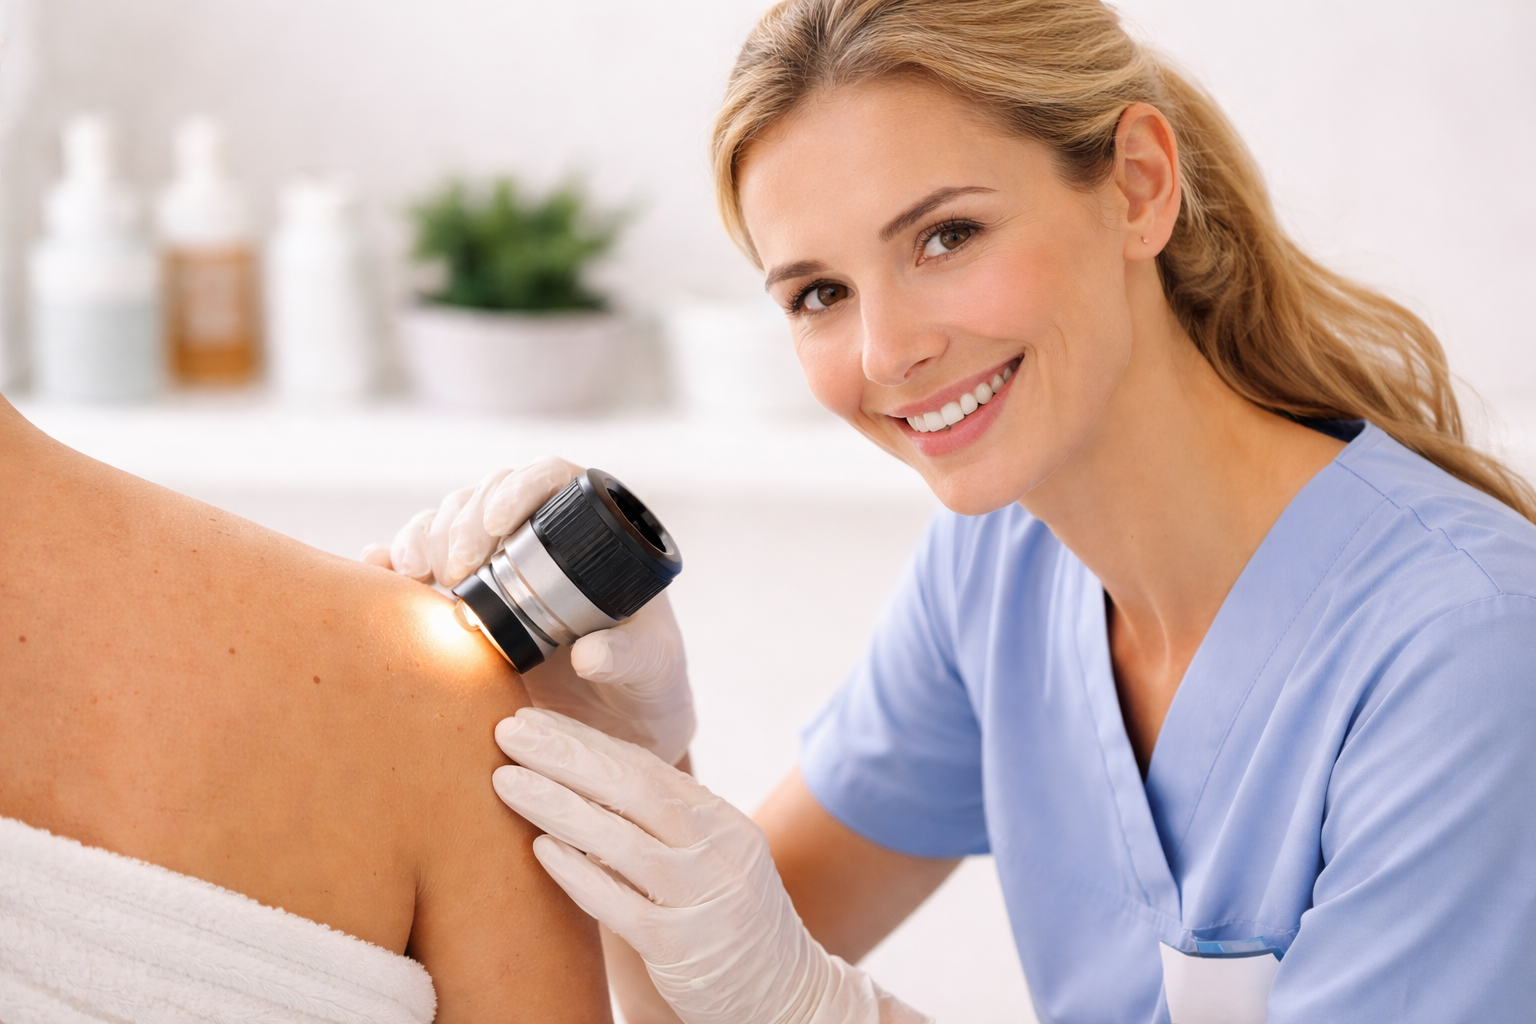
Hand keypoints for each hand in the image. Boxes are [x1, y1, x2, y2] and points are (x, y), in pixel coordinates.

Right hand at [362, 459, 694, 763]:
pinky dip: (389, 560)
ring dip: (424, 537)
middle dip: (463, 521)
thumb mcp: (650, 669)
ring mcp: (494, 564)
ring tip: (420, 576)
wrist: (612, 728)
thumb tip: (591, 654)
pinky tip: (377, 571)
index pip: (552, 478)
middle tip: (456, 569)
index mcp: (593, 532)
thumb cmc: (644, 684)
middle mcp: (537, 536)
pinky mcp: (460, 596)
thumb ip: (630, 658)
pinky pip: (415, 562)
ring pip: (448, 521)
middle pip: (488, 495)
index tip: (501, 522)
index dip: (521, 486)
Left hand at [491, 709, 931, 1023]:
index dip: (586, 740)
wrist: (788, 999)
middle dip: (566, 756)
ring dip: (559, 805)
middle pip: (635, 789)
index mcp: (722, 823)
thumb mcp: (705, 866)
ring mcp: (707, 899)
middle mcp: (722, 851)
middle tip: (509, 730)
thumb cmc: (723, 929)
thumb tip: (576, 786)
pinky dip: (579, 873)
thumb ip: (657, 831)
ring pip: (625, 842)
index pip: (647, 767)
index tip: (534, 720)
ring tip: (506, 780)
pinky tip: (540, 848)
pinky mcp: (686, 948)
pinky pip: (622, 905)